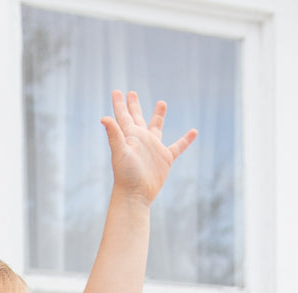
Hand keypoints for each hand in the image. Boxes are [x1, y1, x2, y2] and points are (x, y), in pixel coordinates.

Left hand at [101, 91, 196, 206]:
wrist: (135, 195)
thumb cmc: (125, 175)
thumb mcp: (120, 152)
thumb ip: (114, 134)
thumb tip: (104, 118)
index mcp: (130, 136)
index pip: (123, 116)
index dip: (120, 104)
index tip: (117, 91)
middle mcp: (141, 140)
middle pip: (137, 118)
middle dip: (134, 106)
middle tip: (132, 93)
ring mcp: (153, 149)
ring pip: (156, 128)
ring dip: (158, 116)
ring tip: (161, 103)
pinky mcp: (165, 159)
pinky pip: (178, 147)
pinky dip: (186, 140)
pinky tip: (194, 132)